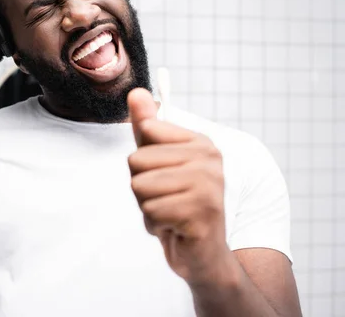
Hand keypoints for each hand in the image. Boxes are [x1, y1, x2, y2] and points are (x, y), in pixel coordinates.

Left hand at [127, 88, 228, 283]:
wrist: (203, 252)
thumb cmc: (177, 203)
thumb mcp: (158, 161)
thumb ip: (147, 128)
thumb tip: (135, 92)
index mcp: (200, 142)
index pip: (145, 131)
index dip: (143, 159)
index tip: (164, 173)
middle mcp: (209, 159)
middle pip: (137, 161)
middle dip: (141, 187)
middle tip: (166, 199)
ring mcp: (208, 185)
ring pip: (140, 187)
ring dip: (147, 207)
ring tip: (170, 213)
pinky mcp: (202, 213)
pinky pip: (151, 211)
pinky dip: (155, 224)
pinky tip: (174, 227)